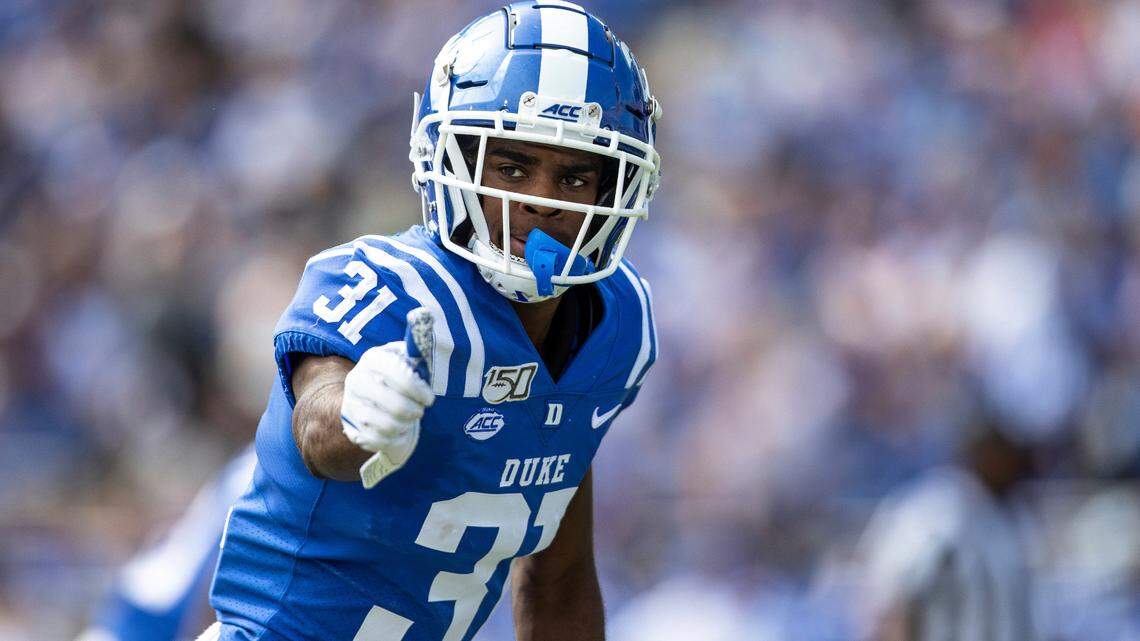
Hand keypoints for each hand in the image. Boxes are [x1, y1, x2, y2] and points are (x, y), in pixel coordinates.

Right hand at [340, 308, 435, 487]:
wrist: (372, 399)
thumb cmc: (400, 376)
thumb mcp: (409, 358)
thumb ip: (418, 342)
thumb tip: (423, 313)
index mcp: (373, 359)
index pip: (399, 375)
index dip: (419, 389)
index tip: (430, 398)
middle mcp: (357, 380)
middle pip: (395, 404)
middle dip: (414, 410)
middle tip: (420, 410)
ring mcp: (351, 405)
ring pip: (387, 424)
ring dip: (405, 424)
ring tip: (409, 418)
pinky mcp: (350, 427)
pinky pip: (377, 440)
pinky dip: (393, 437)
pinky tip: (398, 429)